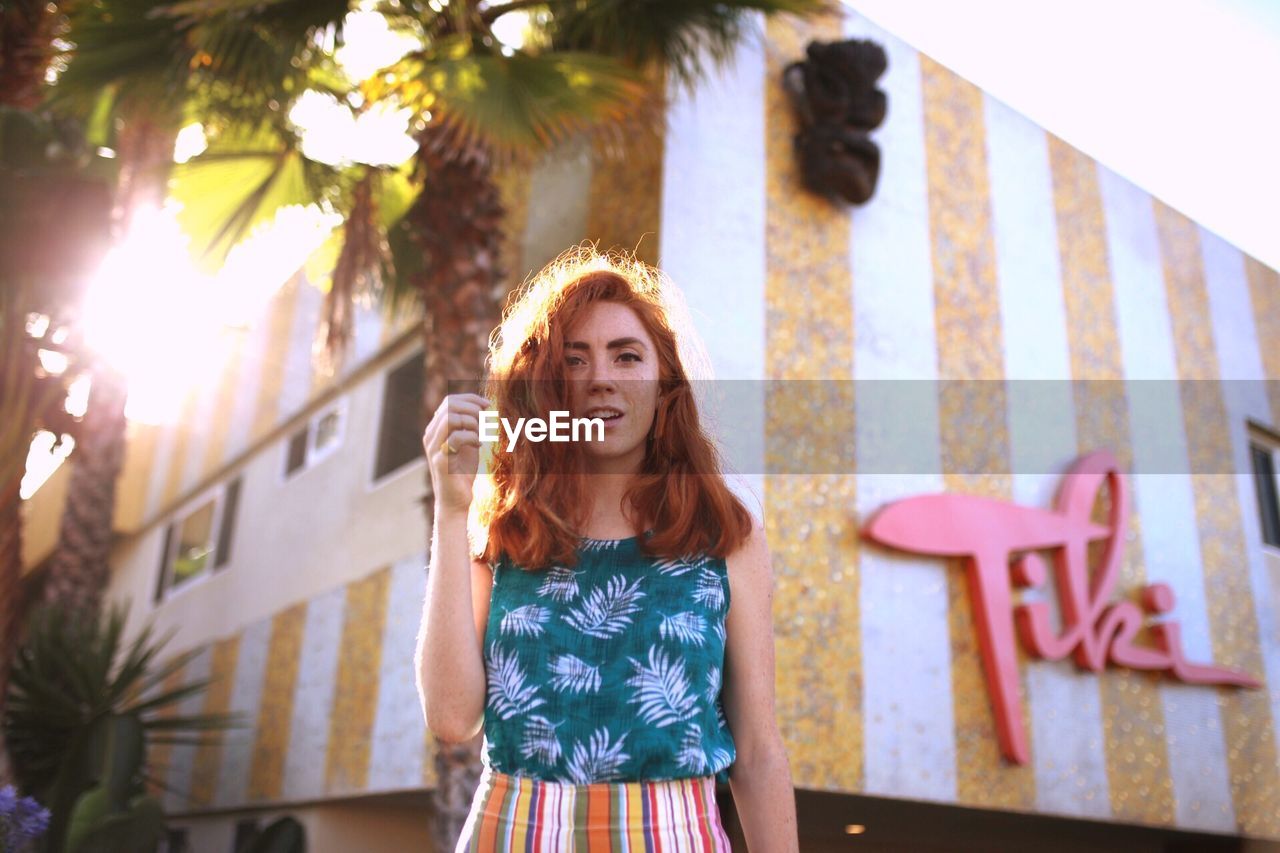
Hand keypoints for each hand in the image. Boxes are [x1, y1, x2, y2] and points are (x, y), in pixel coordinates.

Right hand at [423, 393, 489, 514]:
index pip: (449, 401)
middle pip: (449, 405)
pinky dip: (472, 437)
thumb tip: (482, 406)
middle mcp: (431, 436)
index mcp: (436, 429)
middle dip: (472, 408)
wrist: (456, 500)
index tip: (487, 404)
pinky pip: (455, 437)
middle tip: (486, 420)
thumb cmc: (463, 471)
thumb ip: (470, 425)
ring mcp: (433, 448)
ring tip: (480, 435)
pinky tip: (478, 446)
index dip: (470, 399)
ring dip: (472, 422)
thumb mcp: (468, 443)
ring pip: (450, 418)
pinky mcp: (439, 460)